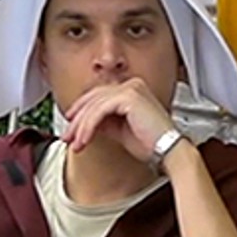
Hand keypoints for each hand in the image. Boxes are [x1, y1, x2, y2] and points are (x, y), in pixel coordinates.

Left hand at [61, 78, 181, 167]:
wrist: (169, 151)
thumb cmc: (152, 144)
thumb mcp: (121, 129)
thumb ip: (105, 121)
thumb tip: (87, 122)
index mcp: (133, 89)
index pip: (99, 96)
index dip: (81, 112)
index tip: (71, 127)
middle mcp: (132, 85)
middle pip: (94, 99)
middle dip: (77, 121)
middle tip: (68, 137)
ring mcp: (131, 89)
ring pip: (94, 106)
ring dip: (81, 127)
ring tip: (75, 143)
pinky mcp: (128, 97)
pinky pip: (99, 111)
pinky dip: (88, 127)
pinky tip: (84, 139)